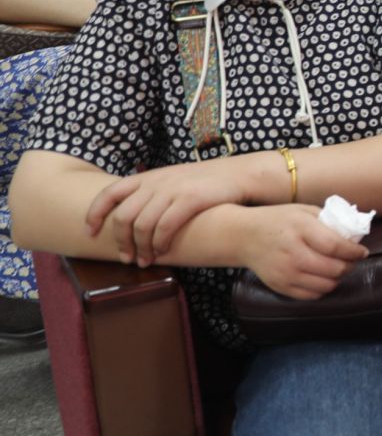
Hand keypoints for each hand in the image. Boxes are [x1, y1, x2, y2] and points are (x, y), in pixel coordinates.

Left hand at [85, 154, 265, 263]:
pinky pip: (165, 227)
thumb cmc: (204, 182)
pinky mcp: (190, 200)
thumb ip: (150, 192)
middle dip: (121, 241)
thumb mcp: (171, 180)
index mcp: (147, 177)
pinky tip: (162, 252)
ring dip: (140, 248)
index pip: (109, 194)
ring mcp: (172, 191)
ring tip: (144, 261)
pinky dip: (159, 243)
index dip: (95, 214)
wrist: (238, 174)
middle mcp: (156, 183)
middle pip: (123, 216)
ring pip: (142, 225)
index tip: (90, 233)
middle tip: (126, 257)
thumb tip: (129, 215)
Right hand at [238, 205, 367, 299]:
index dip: (354, 252)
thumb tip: (354, 234)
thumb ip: (328, 221)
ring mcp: (285, 273)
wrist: (242, 236)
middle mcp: (292, 253)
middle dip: (350, 266)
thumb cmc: (277, 220)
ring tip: (339, 268)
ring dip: (338, 278)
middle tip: (353, 260)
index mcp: (300, 229)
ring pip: (326, 285)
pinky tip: (323, 277)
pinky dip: (323, 288)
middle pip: (334, 269)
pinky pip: (311, 295)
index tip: (362, 252)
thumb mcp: (303, 211)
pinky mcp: (280, 286)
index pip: (336, 246)